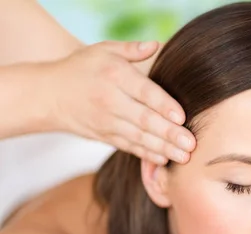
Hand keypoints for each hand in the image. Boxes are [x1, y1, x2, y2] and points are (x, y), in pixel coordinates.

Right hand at [40, 40, 195, 164]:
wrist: (49, 94)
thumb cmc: (84, 68)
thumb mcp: (104, 50)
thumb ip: (132, 49)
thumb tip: (156, 45)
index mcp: (114, 75)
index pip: (143, 92)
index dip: (164, 105)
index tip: (182, 117)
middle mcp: (110, 100)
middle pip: (144, 119)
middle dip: (169, 133)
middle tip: (191, 143)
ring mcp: (107, 122)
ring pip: (138, 137)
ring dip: (163, 148)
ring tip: (184, 156)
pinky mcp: (105, 136)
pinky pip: (128, 147)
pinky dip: (146, 155)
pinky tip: (164, 159)